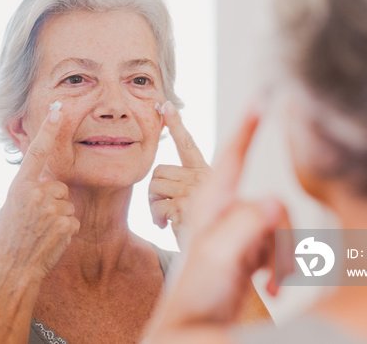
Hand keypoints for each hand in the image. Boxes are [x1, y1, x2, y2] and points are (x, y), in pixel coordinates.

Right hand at [0, 109, 80, 279]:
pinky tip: (50, 241)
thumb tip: (45, 182)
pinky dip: (65, 231)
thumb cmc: (6, 241)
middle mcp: (35, 194)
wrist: (11, 272)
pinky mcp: (66, 225)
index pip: (36, 152)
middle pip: (58, 186)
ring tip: (41, 232)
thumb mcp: (9, 209)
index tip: (58, 112)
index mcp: (19, 187)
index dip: (48, 131)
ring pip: (66, 204)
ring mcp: (52, 210)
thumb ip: (27, 191)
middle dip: (52, 199)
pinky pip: (72, 221)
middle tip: (36, 220)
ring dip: (59, 216)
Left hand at [144, 107, 293, 340]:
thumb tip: (273, 199)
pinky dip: (282, 270)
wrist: (195, 329)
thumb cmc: (197, 294)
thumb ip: (243, 226)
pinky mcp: (256, 253)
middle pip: (274, 201)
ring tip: (262, 282)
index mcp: (213, 204)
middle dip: (278, 234)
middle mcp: (230, 213)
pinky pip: (284, 248)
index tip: (263, 98)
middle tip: (264, 266)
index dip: (247, 127)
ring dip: (279, 258)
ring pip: (283, 227)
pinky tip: (268, 288)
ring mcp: (244, 233)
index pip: (232, 157)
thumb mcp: (218, 256)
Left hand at [149, 101, 211, 243]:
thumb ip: (183, 189)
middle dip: (154, 189)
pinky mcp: (186, 208)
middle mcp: (203, 179)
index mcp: (206, 174)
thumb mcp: (196, 208)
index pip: (188, 144)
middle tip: (163, 209)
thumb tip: (158, 179)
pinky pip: (156, 205)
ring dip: (153, 205)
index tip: (166, 104)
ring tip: (166, 220)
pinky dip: (156, 218)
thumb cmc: (205, 238)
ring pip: (154, 185)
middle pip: (159, 170)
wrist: (213, 262)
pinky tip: (168, 228)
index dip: (177, 124)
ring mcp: (196, 192)